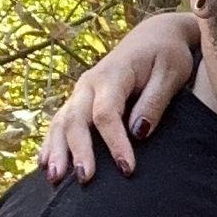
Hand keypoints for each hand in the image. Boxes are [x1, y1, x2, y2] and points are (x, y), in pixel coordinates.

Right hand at [42, 9, 201, 184]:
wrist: (154, 36)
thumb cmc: (167, 55)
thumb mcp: (171, 74)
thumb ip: (154, 102)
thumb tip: (139, 132)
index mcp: (114, 74)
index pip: (107, 113)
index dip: (115, 143)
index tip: (127, 169)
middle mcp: (90, 83)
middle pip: (76, 119)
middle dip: (78, 151)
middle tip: (85, 179)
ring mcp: (81, 92)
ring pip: (61, 122)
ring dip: (56, 151)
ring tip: (55, 179)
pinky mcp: (80, 100)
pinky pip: (60, 123)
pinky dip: (51, 144)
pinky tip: (45, 166)